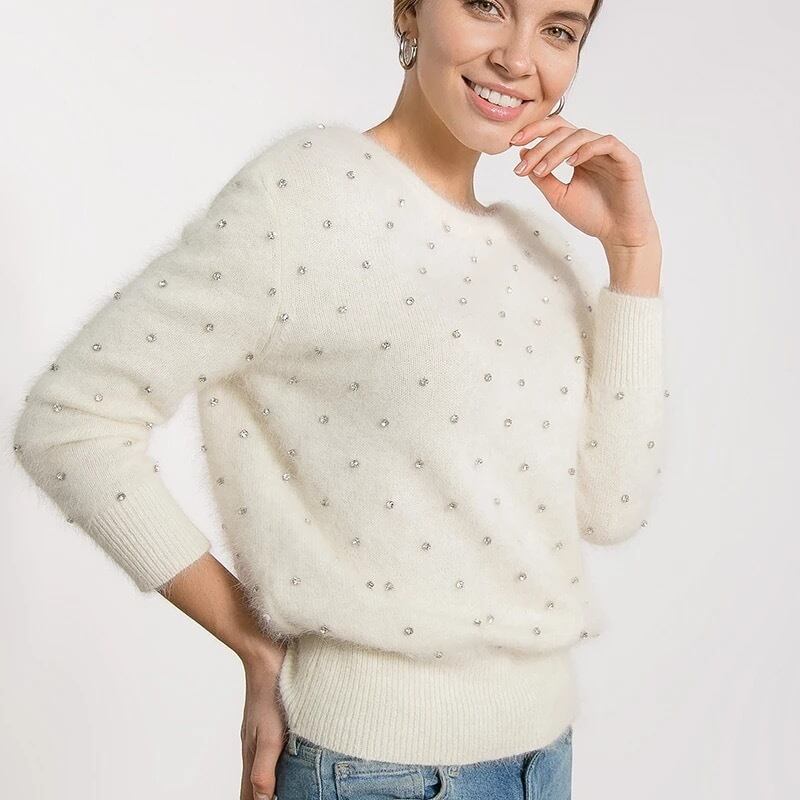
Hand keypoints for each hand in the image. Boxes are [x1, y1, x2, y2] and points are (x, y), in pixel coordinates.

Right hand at [240, 647, 287, 799]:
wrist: (268, 653)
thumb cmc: (269, 691)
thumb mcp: (268, 735)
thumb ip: (264, 769)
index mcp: (251, 753)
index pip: (248, 793)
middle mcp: (256, 744)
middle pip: (255, 781)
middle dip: (262, 796)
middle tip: (277, 799)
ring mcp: (264, 731)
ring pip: (267, 764)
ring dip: (275, 780)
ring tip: (285, 788)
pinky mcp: (276, 718)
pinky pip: (276, 746)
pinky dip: (282, 760)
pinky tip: (294, 758)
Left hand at [511, 115, 659, 248]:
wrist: (618, 234)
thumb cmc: (592, 216)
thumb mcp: (558, 196)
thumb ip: (542, 177)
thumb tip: (522, 154)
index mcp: (577, 155)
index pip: (555, 132)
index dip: (534, 132)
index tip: (513, 143)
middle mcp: (592, 149)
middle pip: (564, 130)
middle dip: (541, 145)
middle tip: (525, 163)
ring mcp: (610, 152)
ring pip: (581, 135)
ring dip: (558, 151)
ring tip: (543, 169)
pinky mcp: (626, 159)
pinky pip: (607, 143)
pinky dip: (587, 149)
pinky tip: (572, 163)